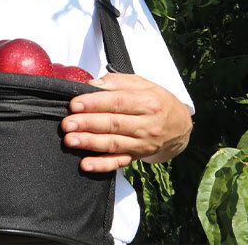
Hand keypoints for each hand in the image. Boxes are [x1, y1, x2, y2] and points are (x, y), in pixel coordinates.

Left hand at [61, 73, 192, 172]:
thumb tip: (91, 84)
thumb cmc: (155, 99)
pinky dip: (102, 165)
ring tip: (70, 140)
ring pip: (114, 144)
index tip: (74, 104)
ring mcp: (143, 143)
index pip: (117, 102)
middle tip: (67, 124)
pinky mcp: (137, 156)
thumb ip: (115, 82)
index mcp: (148, 103)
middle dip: (87, 124)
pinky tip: (86, 164)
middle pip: (114, 124)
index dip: (94, 103)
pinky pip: (119, 162)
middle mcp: (147, 125)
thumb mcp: (141, 83)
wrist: (180, 125)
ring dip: (90, 143)